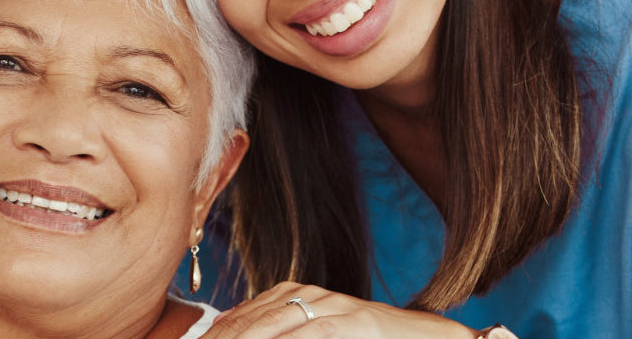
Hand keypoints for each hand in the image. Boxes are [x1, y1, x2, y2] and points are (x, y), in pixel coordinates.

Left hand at [201, 282, 491, 338]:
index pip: (238, 319)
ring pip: (270, 328)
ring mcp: (327, 307)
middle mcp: (304, 296)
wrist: (419, 336)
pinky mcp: (349, 323)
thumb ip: (285, 334)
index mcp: (290, 297)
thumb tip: (236, 336)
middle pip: (247, 323)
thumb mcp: (314, 335)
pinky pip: (309, 336)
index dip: (213, 336)